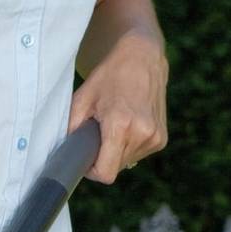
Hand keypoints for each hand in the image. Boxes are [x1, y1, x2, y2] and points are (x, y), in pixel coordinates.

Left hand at [70, 32, 168, 182]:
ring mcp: (155, 137)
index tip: (86, 159)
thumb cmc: (109, 77)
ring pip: (127, 162)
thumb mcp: (82, 99)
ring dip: (117, 151)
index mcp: (121, 126)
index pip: (106, 173)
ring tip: (116, 124)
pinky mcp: (162, 138)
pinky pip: (139, 154)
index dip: (92, 171)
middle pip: (115, 168)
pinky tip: (128, 124)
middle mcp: (142, 134)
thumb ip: (72, 129)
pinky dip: (130, 145)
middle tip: (99, 133)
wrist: (142, 59)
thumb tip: (68, 153)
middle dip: (104, 156)